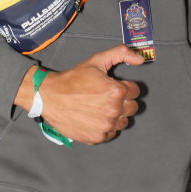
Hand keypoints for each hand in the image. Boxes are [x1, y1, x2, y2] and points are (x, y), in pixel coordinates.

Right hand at [15, 46, 142, 144]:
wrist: (50, 96)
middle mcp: (114, 110)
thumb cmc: (73, 79)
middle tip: (105, 96)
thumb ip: (121, 53)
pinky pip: (111, 133)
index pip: (135, 91)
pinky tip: (94, 117)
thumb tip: (140, 60)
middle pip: (132, 107)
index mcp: (116, 91)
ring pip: (123, 122)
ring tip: (100, 107)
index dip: (124, 86)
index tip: (112, 86)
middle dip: (122, 101)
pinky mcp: (98, 137)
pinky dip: (106, 126)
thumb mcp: (96, 60)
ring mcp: (106, 126)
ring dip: (116, 115)